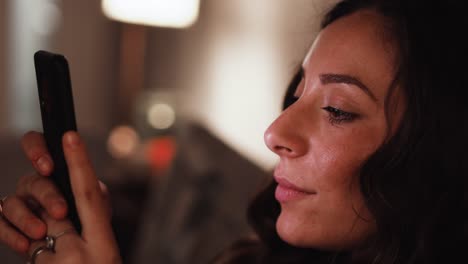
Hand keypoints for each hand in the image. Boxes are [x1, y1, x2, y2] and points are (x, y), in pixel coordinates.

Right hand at [0, 131, 120, 262]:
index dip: (38, 150)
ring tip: (42, 233)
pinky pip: (0, 224)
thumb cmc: (91, 224)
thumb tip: (93, 184)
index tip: (47, 166)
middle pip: (31, 180)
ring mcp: (22, 206)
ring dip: (26, 218)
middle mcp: (37, 186)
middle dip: (46, 195)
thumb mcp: (98, 205)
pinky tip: (26, 244)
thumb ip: (93, 192)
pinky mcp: (11, 226)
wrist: (82, 253)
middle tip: (61, 211)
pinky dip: (10, 234)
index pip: (40, 146)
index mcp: (57, 173)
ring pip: (12, 202)